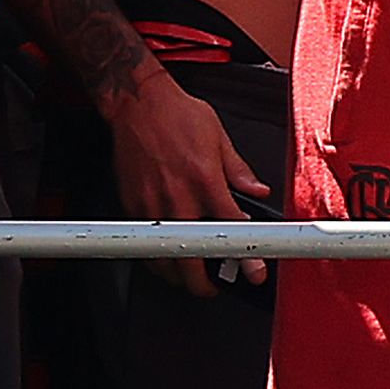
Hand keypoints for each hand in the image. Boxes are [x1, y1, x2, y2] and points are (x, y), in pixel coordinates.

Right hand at [106, 67, 277, 292]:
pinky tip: (165, 256)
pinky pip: (144, 243)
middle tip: (214, 285)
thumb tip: (257, 191)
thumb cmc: (176, 114)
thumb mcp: (219, 137)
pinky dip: (156, 256)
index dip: (246, 258)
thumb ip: (239, 171)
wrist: (138, 103)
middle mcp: (179, 197)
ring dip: (178, 275)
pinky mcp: (133, 205)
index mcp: (206, 181)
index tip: (254, 272)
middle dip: (204, 283)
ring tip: (190, 275)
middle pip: (192, 259)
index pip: (231, 230)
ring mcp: (153, 205)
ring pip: (164, 259)